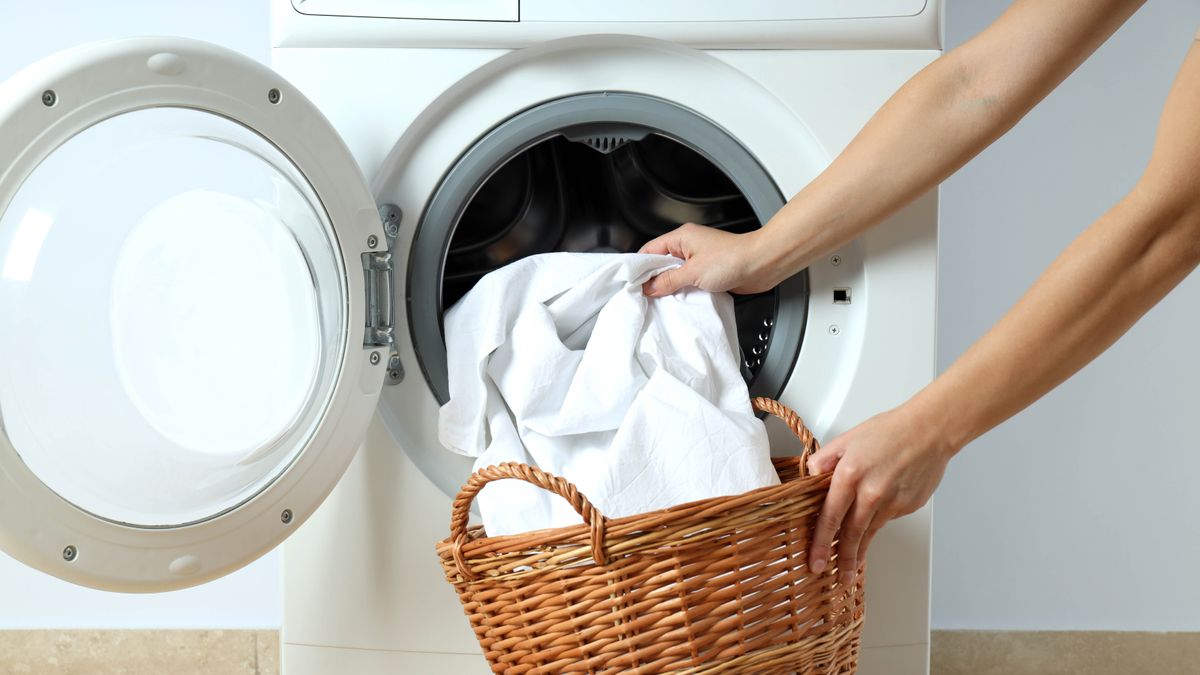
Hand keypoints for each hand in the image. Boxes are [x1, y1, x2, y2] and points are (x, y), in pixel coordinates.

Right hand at [638, 223, 782, 295]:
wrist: (761, 265)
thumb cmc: (733, 258)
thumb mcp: (693, 271)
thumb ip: (669, 280)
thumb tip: (650, 287)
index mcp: (681, 237)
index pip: (650, 250)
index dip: (640, 267)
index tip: (633, 283)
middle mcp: (689, 246)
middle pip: (661, 263)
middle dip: (654, 279)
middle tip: (646, 295)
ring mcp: (699, 260)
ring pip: (675, 274)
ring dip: (670, 287)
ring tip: (663, 300)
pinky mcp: (708, 273)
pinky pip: (689, 282)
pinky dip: (684, 291)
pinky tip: (681, 301)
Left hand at [805, 403, 954, 584]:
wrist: (929, 431)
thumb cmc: (890, 431)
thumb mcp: (847, 439)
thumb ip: (824, 460)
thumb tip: (810, 476)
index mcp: (850, 474)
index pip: (830, 517)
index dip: (820, 543)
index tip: (815, 561)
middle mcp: (871, 492)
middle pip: (851, 534)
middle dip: (841, 560)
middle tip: (835, 577)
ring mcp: (892, 502)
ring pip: (870, 532)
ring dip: (859, 552)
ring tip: (851, 567)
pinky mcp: (907, 507)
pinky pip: (887, 519)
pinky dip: (878, 523)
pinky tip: (875, 519)